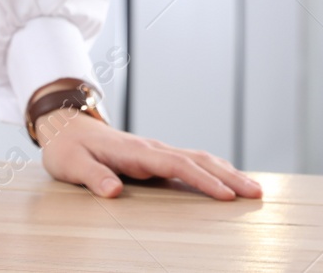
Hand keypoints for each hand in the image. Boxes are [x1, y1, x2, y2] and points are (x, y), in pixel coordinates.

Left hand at [35, 108, 261, 200]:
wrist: (65, 127)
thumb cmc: (68, 148)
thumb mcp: (72, 164)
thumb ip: (92, 176)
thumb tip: (114, 191)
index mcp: (135, 152)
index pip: (176, 165)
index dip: (202, 180)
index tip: (226, 196)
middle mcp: (151, 148)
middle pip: (198, 160)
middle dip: (229, 177)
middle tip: (257, 194)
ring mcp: (156, 151)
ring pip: (199, 158)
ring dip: (227, 173)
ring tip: (253, 189)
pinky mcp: (156, 156)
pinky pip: (191, 162)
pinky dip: (214, 170)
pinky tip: (227, 180)